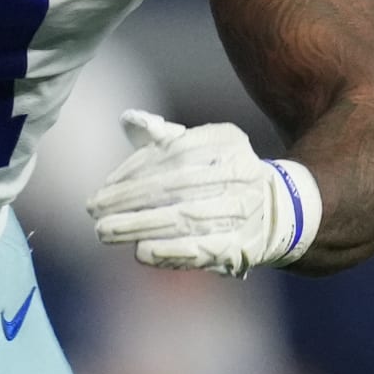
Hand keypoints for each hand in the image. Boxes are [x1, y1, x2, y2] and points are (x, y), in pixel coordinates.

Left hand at [85, 109, 319, 276]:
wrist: (280, 211)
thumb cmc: (221, 175)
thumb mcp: (200, 146)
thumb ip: (164, 136)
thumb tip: (129, 120)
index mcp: (226, 141)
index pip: (173, 153)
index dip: (134, 169)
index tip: (104, 186)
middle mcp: (239, 172)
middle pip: (175, 186)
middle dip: (129, 199)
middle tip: (94, 209)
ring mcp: (244, 210)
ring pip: (185, 218)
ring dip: (141, 226)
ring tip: (105, 231)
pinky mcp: (245, 245)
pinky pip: (204, 248)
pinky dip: (171, 252)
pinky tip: (141, 253)